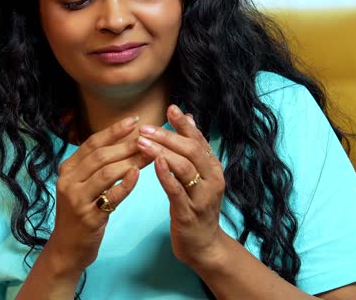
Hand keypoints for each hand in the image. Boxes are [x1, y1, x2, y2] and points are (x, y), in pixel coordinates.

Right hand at [47, 116, 150, 271]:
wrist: (67, 247)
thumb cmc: (80, 212)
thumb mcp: (80, 185)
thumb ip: (94, 165)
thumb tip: (122, 140)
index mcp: (67, 169)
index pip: (92, 143)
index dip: (113, 131)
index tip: (134, 121)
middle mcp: (69, 181)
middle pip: (100, 156)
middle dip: (126, 144)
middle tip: (148, 137)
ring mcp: (77, 199)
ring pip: (106, 173)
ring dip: (130, 161)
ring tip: (150, 154)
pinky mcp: (89, 217)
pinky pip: (110, 196)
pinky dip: (125, 184)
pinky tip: (138, 174)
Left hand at [138, 104, 226, 268]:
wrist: (204, 247)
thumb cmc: (196, 208)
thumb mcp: (199, 178)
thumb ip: (193, 150)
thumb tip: (189, 117)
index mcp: (214, 169)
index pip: (199, 141)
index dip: (184, 124)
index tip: (170, 108)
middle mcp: (212, 180)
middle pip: (192, 150)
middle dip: (168, 136)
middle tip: (144, 127)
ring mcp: (202, 197)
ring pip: (184, 167)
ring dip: (162, 152)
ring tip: (141, 142)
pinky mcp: (189, 213)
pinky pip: (177, 190)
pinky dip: (166, 175)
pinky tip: (155, 163)